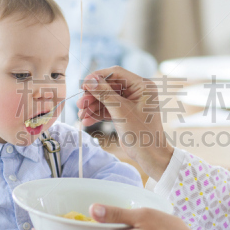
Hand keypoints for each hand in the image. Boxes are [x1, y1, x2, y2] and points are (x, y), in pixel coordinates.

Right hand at [77, 66, 173, 180]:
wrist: (150, 155)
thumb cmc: (141, 132)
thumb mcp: (120, 110)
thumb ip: (104, 93)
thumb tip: (89, 80)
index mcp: (143, 86)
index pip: (116, 73)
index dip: (98, 77)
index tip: (83, 84)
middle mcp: (138, 91)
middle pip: (109, 86)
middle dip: (93, 95)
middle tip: (80, 104)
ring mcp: (131, 103)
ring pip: (107, 98)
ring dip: (93, 106)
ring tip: (81, 115)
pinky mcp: (125, 114)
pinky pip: (109, 109)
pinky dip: (98, 114)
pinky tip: (87, 120)